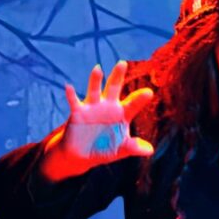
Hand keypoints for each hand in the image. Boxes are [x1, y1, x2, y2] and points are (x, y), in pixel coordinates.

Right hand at [39, 61, 155, 180]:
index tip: (148, 93)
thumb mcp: (120, 149)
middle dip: (118, 76)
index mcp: (122, 114)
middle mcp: (108, 106)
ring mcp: (92, 107)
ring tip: (98, 69)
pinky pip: (74, 102)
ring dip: (95, 80)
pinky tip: (69, 87)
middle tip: (123, 63)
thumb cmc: (104, 149)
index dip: (140, 99)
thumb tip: (150, 150)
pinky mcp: (78, 113)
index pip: (133, 104)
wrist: (82, 155)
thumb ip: (133, 147)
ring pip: (94, 91)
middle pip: (114, 88)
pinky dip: (71, 95)